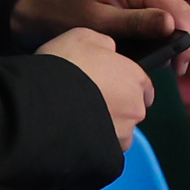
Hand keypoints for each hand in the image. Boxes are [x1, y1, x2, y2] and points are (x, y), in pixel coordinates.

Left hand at [11, 0, 189, 74]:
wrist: (43, 4)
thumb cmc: (65, 14)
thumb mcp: (100, 24)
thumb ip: (136, 24)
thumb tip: (172, 25)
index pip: (177, 10)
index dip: (184, 40)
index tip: (177, 68)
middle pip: (177, 9)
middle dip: (175, 38)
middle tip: (164, 66)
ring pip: (171, 9)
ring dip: (167, 33)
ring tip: (154, 57)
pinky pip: (158, 6)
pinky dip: (157, 25)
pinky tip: (147, 42)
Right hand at [38, 27, 153, 150]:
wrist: (46, 102)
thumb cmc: (66, 64)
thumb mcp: (84, 36)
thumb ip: (105, 45)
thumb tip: (110, 51)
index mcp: (135, 78)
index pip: (143, 86)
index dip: (124, 84)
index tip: (106, 83)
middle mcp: (136, 108)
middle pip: (131, 109)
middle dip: (116, 106)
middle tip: (87, 98)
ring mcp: (123, 134)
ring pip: (118, 131)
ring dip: (105, 125)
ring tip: (78, 117)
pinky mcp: (108, 153)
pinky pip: (105, 147)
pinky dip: (94, 141)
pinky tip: (76, 131)